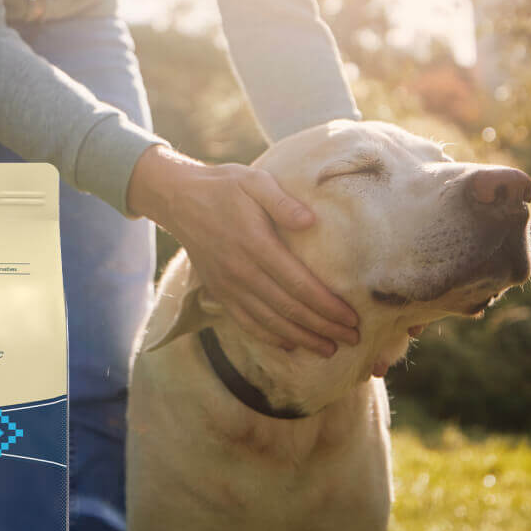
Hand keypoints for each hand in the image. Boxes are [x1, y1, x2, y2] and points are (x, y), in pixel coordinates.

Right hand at [127, 145, 359, 355]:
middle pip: (289, 309)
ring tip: (328, 349)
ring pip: (270, 322)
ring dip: (301, 338)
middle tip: (352, 339)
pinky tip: (290, 345)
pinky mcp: (219, 292)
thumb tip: (310, 221)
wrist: (179, 200)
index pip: (299, 284)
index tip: (352, 317)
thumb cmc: (224, 187)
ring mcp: (228, 285)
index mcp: (255, 244)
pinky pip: (246, 322)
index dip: (327, 305)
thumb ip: (282, 201)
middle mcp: (241, 271)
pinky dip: (269, 337)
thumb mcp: (254, 181)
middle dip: (323, 327)